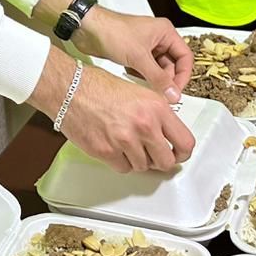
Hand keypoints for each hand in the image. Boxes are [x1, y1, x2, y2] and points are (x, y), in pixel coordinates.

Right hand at [28, 48, 194, 172]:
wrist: (70, 89)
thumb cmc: (100, 87)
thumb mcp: (140, 92)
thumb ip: (158, 114)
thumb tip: (170, 135)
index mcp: (157, 108)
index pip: (185, 142)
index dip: (183, 153)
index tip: (178, 154)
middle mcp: (144, 125)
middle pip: (166, 162)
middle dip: (161, 161)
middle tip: (153, 155)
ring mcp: (125, 140)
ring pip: (143, 167)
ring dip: (137, 160)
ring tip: (127, 144)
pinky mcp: (106, 151)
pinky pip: (123, 168)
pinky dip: (120, 162)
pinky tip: (114, 146)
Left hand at [72, 7, 192, 102]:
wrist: (87, 28)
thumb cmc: (112, 30)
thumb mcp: (139, 57)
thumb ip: (158, 78)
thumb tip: (173, 93)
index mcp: (165, 32)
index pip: (185, 57)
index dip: (183, 75)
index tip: (176, 91)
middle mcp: (157, 38)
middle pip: (172, 65)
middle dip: (167, 80)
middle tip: (162, 95)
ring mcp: (145, 47)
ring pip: (158, 69)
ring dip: (154, 80)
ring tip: (148, 90)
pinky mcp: (133, 54)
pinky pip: (145, 70)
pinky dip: (142, 78)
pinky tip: (136, 83)